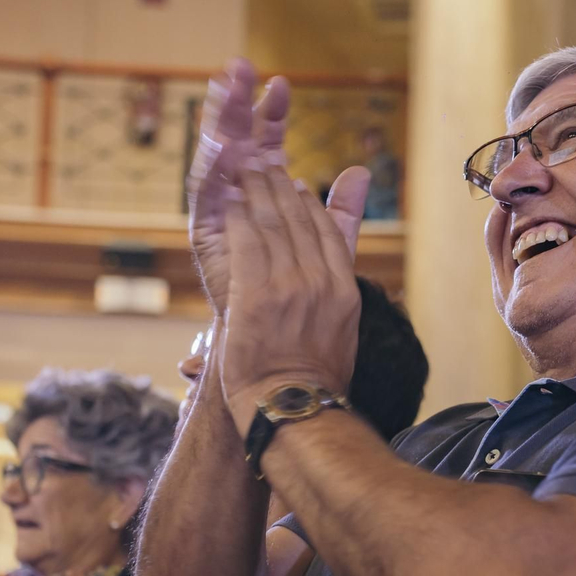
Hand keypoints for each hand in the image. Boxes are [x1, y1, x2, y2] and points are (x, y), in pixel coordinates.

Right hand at [187, 61, 367, 316]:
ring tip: (224, 82)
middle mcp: (237, 207)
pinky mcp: (204, 235)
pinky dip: (208, 161)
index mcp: (263, 206)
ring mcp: (219, 219)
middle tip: (242, 64)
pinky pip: (203, 191)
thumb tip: (359, 171)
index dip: (272, 115)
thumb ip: (339, 214)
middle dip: (242, 104)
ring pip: (217, 158)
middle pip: (240, 143)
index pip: (267, 147)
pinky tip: (215, 135)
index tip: (280, 81)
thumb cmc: (298, 313)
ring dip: (219, 119)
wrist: (275, 366)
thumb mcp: (327, 255)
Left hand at [219, 160, 363, 433]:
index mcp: (345, 292)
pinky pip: (247, 241)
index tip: (298, 186)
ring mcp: (290, 286)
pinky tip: (229, 201)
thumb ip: (338, 300)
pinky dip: (238, 217)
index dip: (311, 205)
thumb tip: (342, 284)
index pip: (329, 233)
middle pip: (300, 220)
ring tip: (244, 171)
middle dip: (280, 188)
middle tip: (264, 165)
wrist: (294, 409)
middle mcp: (321, 283)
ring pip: (273, 224)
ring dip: (256, 192)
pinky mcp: (257, 293)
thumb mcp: (341, 336)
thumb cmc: (314, 385)